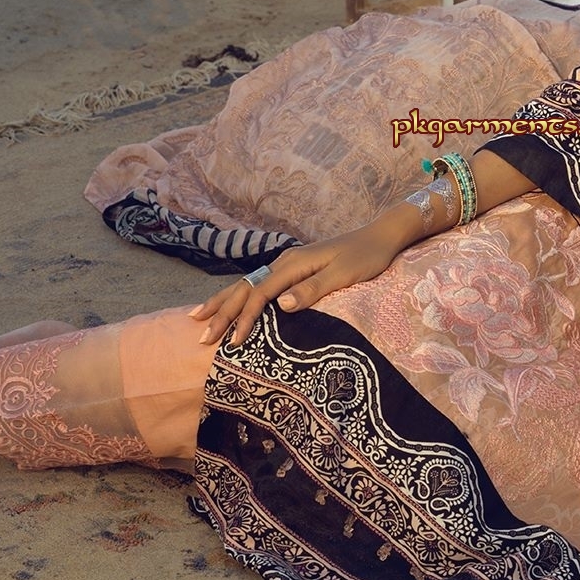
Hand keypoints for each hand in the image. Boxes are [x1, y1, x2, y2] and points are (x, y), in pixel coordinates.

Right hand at [189, 211, 417, 348]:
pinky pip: (258, 284)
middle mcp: (284, 262)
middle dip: (223, 312)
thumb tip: (280, 305)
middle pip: (245, 288)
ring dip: (224, 302)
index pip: (260, 294)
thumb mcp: (344, 275)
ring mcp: (287, 264)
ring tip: (200, 317)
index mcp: (294, 264)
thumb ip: (313, 290)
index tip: (233, 343)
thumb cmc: (366, 257)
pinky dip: (239, 295)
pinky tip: (231, 304)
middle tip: (202, 337)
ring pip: (247, 284)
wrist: (380, 237)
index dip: (244, 319)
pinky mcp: (293, 269)